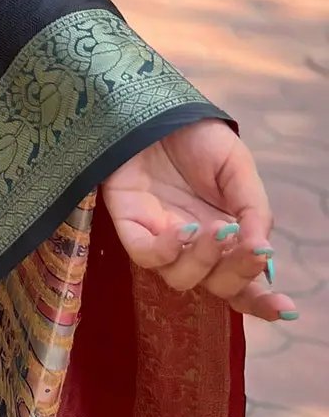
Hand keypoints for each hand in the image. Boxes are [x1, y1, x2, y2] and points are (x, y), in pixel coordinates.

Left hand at [101, 118, 297, 322]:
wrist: (156, 107)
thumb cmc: (199, 138)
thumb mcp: (238, 168)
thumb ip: (253, 210)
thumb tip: (264, 252)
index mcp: (226, 236)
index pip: (243, 283)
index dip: (262, 303)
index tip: (287, 309)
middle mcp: (193, 245)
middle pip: (215, 286)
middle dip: (237, 273)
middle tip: (247, 245)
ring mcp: (160, 237)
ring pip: (180, 279)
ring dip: (202, 260)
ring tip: (212, 228)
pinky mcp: (129, 224)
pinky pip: (145, 256)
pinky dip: (165, 250)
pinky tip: (183, 229)